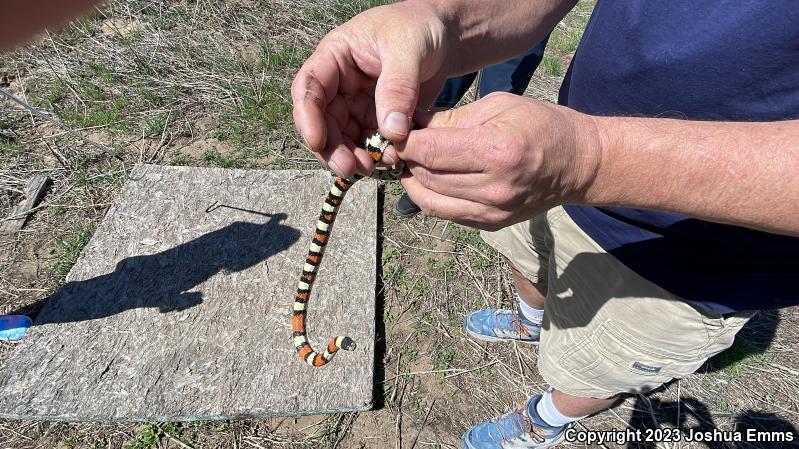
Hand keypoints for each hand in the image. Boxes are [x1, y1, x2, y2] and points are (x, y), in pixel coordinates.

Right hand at [291, 1, 451, 177]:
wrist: (445, 36)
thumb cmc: (420, 27)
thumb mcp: (408, 48)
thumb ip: (398, 87)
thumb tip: (391, 131)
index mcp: (334, 58)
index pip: (309, 88)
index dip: (308, 117)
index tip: (318, 142)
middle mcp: (339, 84)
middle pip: (323, 122)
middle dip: (333, 148)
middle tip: (351, 168)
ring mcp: (357, 103)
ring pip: (344, 138)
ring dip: (353, 156)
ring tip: (373, 168)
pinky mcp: (376, 119)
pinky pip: (369, 143)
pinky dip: (376, 155)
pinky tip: (392, 160)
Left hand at [397, 93, 601, 230]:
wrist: (578, 163)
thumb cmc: (540, 125)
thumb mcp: (497, 106)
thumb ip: (451, 119)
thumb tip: (410, 124)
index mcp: (496, 152)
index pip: (429, 151)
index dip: (404, 141)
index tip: (393, 131)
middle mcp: (493, 188)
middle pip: (425, 176)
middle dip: (405, 159)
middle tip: (397, 144)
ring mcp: (492, 211)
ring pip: (429, 200)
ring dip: (412, 180)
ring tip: (409, 161)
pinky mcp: (490, 224)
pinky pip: (445, 213)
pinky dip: (429, 196)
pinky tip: (429, 178)